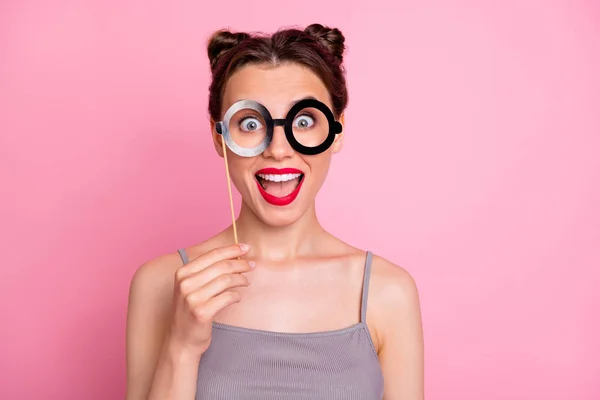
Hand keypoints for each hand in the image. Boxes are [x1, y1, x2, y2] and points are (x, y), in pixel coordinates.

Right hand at [166, 243, 252, 357]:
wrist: (181, 340)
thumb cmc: (190, 311)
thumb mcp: (192, 287)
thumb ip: (207, 271)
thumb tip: (235, 255)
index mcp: (182, 273)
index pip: (212, 254)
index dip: (232, 249)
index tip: (246, 247)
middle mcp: (185, 283)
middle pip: (221, 266)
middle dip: (240, 263)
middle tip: (252, 265)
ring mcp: (192, 298)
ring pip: (226, 280)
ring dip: (241, 279)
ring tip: (246, 281)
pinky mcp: (202, 312)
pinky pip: (227, 297)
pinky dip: (236, 296)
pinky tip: (238, 297)